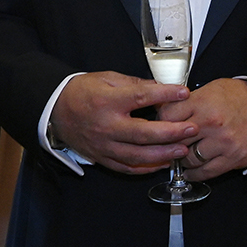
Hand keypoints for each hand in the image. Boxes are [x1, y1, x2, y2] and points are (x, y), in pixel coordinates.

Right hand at [50, 72, 194, 173]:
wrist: (55, 109)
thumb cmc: (82, 91)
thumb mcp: (107, 78)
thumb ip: (134, 84)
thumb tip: (160, 88)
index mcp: (107, 101)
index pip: (141, 97)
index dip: (164, 95)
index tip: (183, 92)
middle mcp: (106, 126)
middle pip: (143, 133)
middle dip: (171, 132)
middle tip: (191, 129)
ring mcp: (104, 145)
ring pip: (137, 156)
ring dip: (163, 155)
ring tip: (182, 150)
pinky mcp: (101, 158)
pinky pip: (126, 168)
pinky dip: (146, 169)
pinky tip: (162, 164)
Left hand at [159, 78, 246, 180]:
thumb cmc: (237, 97)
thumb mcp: (210, 89)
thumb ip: (187, 100)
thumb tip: (163, 108)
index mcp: (203, 102)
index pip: (167, 116)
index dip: (160, 122)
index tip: (160, 126)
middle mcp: (211, 123)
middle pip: (175, 139)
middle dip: (169, 143)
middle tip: (167, 144)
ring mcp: (222, 142)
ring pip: (188, 159)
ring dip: (182, 159)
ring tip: (181, 156)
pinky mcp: (232, 158)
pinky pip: (206, 172)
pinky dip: (194, 174)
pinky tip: (190, 171)